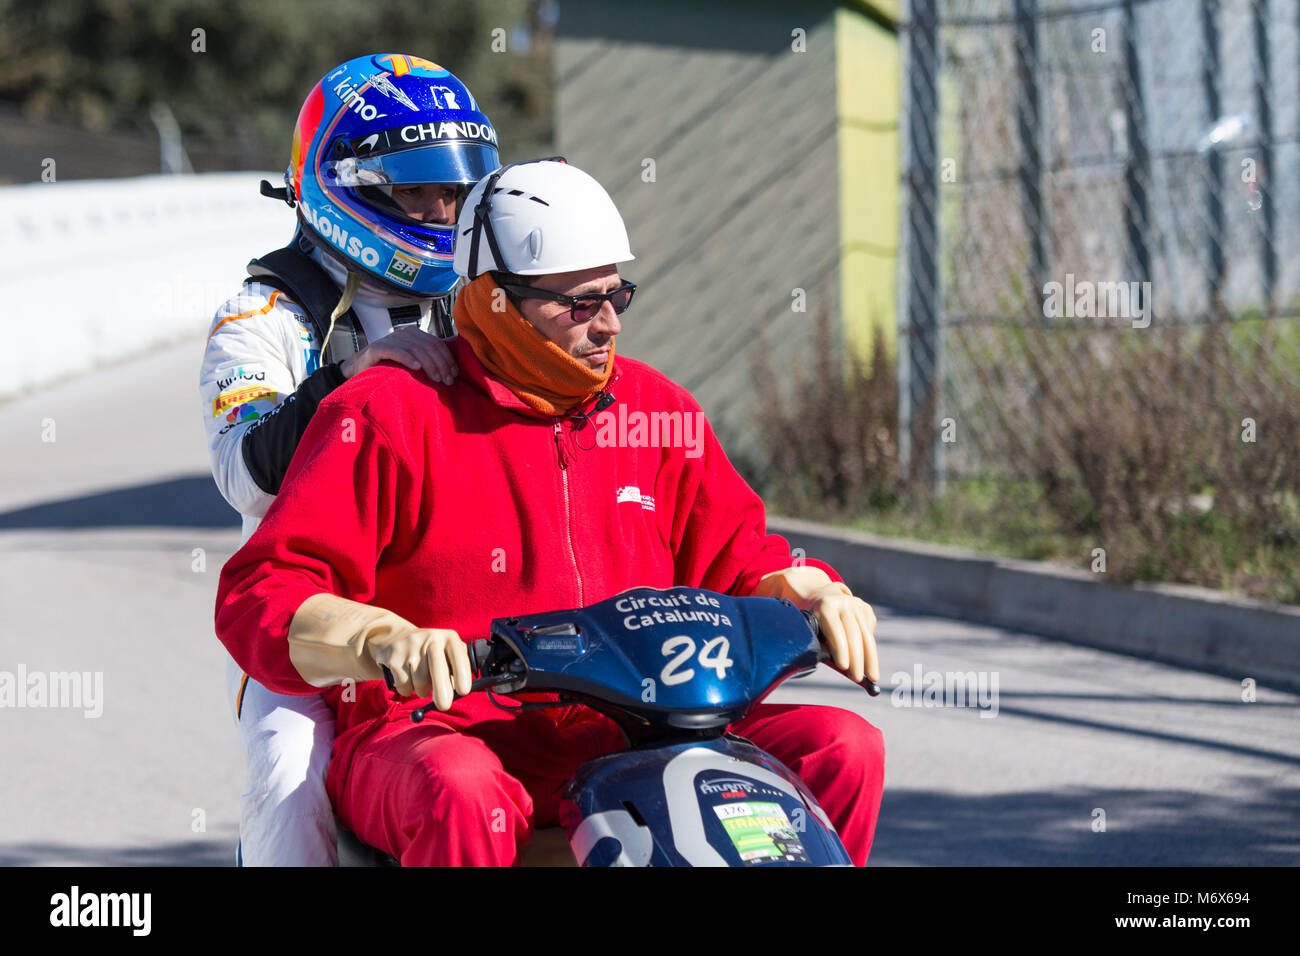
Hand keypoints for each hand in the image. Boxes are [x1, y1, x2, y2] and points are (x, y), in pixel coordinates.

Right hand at [341, 327, 457, 384]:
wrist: (359, 370)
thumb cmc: (389, 368)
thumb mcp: (412, 362)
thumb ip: (428, 361)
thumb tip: (451, 371)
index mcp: (415, 335)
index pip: (437, 344)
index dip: (448, 359)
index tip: (455, 375)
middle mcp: (404, 334)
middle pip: (429, 346)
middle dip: (442, 364)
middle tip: (447, 381)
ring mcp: (391, 340)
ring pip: (416, 349)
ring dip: (430, 365)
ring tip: (436, 379)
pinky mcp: (378, 348)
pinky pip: (397, 351)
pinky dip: (408, 359)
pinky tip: (417, 368)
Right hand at [368, 626, 472, 710]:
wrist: (394, 638)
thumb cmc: (429, 652)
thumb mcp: (446, 652)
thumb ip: (457, 668)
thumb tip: (460, 692)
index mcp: (449, 638)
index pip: (459, 656)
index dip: (462, 674)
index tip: (463, 691)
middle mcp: (431, 639)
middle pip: (438, 669)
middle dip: (442, 691)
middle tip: (444, 706)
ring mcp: (411, 647)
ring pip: (420, 682)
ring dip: (422, 690)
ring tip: (421, 681)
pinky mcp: (395, 657)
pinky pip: (404, 685)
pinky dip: (407, 689)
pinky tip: (407, 678)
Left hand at [805, 584, 879, 685]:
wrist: (823, 597)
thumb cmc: (815, 622)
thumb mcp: (812, 629)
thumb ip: (822, 645)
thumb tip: (839, 667)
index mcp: (825, 606)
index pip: (835, 630)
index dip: (840, 649)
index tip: (843, 668)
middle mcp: (843, 603)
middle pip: (854, 634)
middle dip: (857, 659)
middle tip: (858, 678)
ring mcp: (857, 605)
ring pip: (866, 636)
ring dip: (870, 660)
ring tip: (872, 677)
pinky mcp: (866, 609)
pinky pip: (869, 633)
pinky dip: (870, 651)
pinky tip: (870, 664)